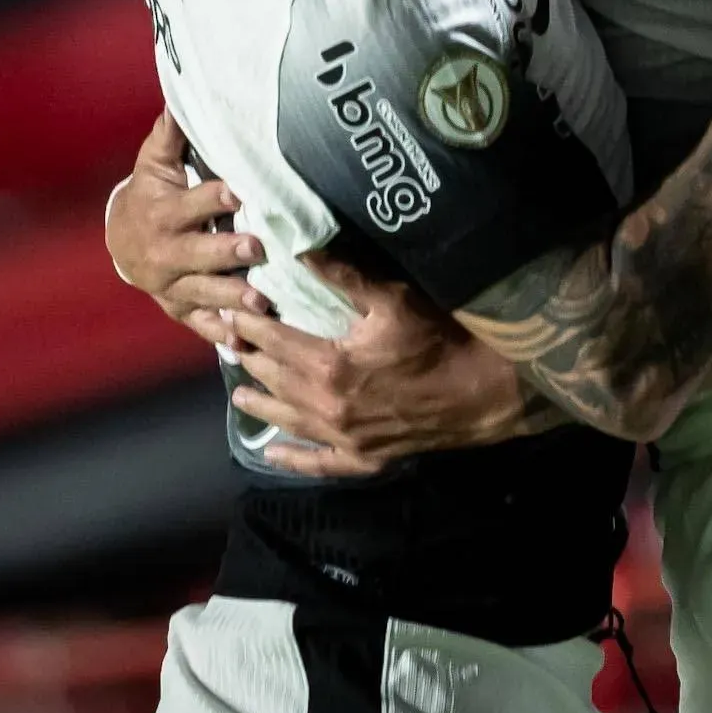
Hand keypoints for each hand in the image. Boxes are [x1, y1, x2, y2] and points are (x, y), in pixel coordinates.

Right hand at [106, 111, 270, 344]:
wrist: (121, 241)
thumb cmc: (151, 193)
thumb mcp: (154, 162)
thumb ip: (172, 133)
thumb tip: (181, 95)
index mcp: (163, 213)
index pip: (191, 205)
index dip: (212, 198)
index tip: (236, 192)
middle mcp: (167, 252)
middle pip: (199, 253)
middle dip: (226, 252)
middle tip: (257, 249)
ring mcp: (173, 285)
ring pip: (204, 293)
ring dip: (232, 299)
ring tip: (262, 304)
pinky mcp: (181, 308)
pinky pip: (201, 324)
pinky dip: (220, 335)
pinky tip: (243, 344)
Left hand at [226, 254, 543, 476]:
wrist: (481, 393)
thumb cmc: (439, 339)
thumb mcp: (393, 299)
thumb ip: (344, 275)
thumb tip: (300, 250)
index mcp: (329, 365)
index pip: (274, 341)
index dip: (251, 324)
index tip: (233, 309)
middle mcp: (326, 407)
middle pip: (274, 379)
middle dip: (249, 358)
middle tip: (230, 342)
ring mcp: (343, 438)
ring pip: (287, 420)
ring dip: (261, 403)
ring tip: (239, 391)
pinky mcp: (362, 458)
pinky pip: (317, 462)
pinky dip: (291, 458)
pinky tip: (273, 453)